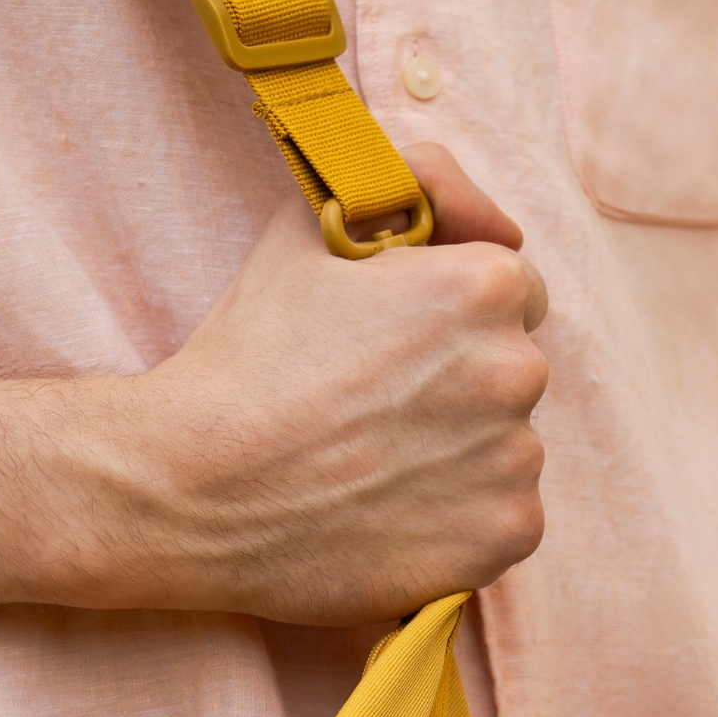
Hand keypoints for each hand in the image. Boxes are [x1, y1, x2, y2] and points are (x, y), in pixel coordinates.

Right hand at [0, 145, 550, 621]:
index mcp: (485, 288)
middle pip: (513, 367)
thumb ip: (411, 183)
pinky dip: (461, 515)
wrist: (195, 489)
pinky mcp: (510, 534)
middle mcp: (521, 369)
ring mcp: (520, 458)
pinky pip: (505, 513)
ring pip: (508, 443)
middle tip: (370, 401)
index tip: (401, 334)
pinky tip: (390, 510)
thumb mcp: (310, 228)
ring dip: (460, 449)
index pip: (514, 286)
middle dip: (460, 376)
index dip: (454, 306)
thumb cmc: (248, 353)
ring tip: (370, 460)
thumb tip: (485, 213)